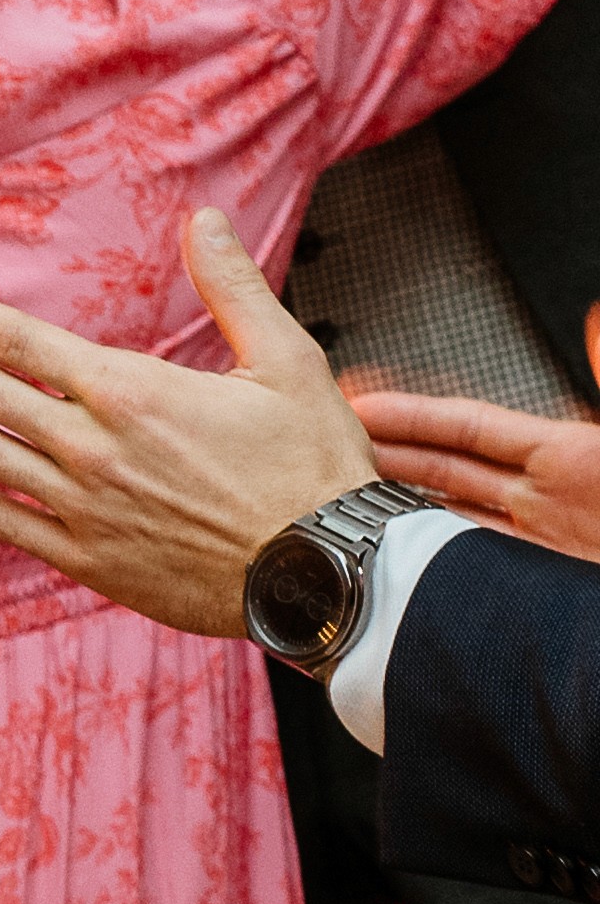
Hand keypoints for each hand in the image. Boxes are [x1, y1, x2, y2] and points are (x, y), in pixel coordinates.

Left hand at [0, 204, 369, 633]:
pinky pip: (2, 521)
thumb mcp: (287, 360)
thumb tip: (204, 220)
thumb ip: (232, 288)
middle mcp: (91, 445)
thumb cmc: (313, 465)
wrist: (326, 572)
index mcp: (130, 389)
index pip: (17, 342)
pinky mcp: (87, 558)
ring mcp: (82, 506)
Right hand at [346, 317, 599, 563]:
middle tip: (331, 443)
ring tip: (344, 492)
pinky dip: (424, 555)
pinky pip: (460, 566)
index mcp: (567, 456)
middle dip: (383, 452)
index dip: (413, 414)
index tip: (361, 403)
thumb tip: (593, 318)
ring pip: (444, 517)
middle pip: (442, 468)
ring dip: (394, 504)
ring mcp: (533, 544)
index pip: (469, 426)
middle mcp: (544, 498)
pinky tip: (393, 549)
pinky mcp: (527, 585)